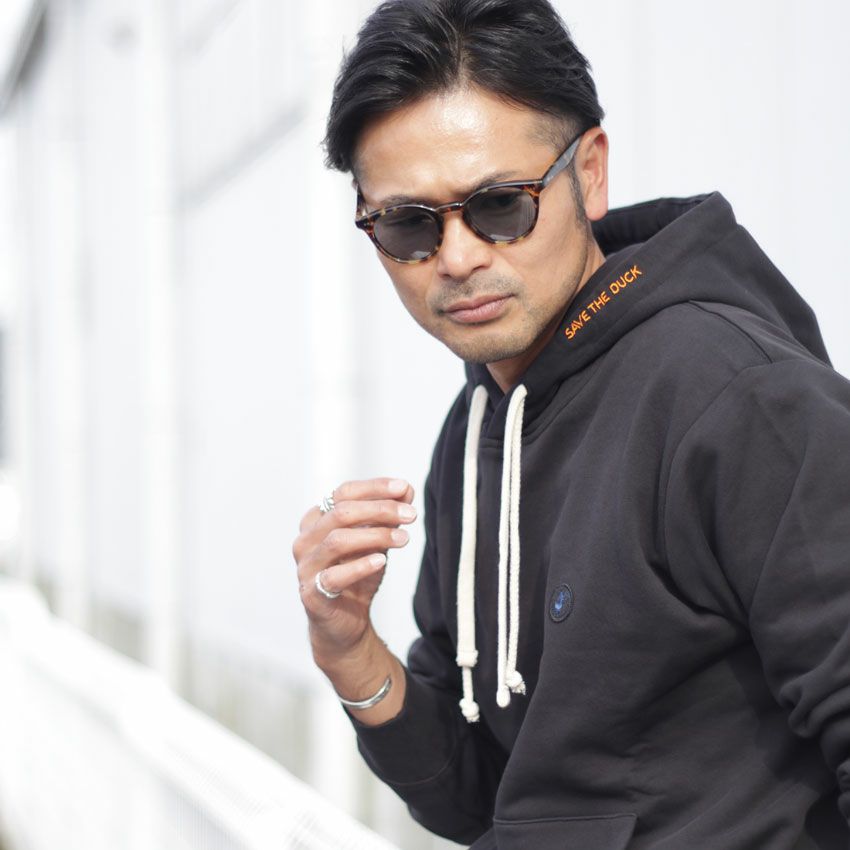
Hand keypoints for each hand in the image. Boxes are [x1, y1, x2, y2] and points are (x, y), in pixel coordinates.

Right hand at [293, 477, 415, 670]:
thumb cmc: (357, 576)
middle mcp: (305, 539)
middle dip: (380, 509)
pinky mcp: (311, 593)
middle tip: (411, 514)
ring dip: (375, 535)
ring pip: (337, 540)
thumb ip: (388, 516)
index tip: (404, 488)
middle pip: (341, 513)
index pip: (344, 493)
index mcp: (317, 520)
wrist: (347, 623)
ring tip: (404, 538)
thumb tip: (406, 490)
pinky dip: (359, 566)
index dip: (374, 487)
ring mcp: (305, 566)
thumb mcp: (376, 542)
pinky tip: (381, 560)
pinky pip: (333, 576)